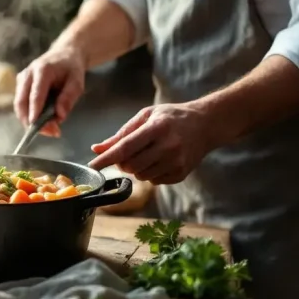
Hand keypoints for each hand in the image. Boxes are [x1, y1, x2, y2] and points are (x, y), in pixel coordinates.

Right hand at [14, 45, 85, 136]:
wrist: (64, 55)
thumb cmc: (71, 69)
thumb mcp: (77, 82)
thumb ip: (69, 98)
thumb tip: (60, 115)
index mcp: (42, 70)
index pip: (35, 94)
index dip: (34, 111)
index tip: (35, 125)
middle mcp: (28, 74)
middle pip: (21, 102)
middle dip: (31, 121)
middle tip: (49, 132)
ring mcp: (22, 79)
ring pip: (19, 106)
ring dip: (31, 120)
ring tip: (51, 129)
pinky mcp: (20, 86)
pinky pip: (22, 105)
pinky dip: (31, 115)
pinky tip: (46, 120)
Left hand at [87, 102, 217, 184]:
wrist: (206, 124)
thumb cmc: (171, 117)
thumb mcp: (145, 116)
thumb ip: (120, 134)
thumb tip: (97, 149)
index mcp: (157, 128)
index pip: (125, 147)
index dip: (106, 158)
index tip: (92, 165)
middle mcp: (168, 146)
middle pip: (131, 165)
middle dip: (122, 162)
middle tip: (126, 153)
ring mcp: (176, 162)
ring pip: (141, 176)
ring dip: (136, 168)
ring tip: (146, 153)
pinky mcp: (181, 173)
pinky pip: (154, 181)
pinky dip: (149, 173)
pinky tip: (158, 160)